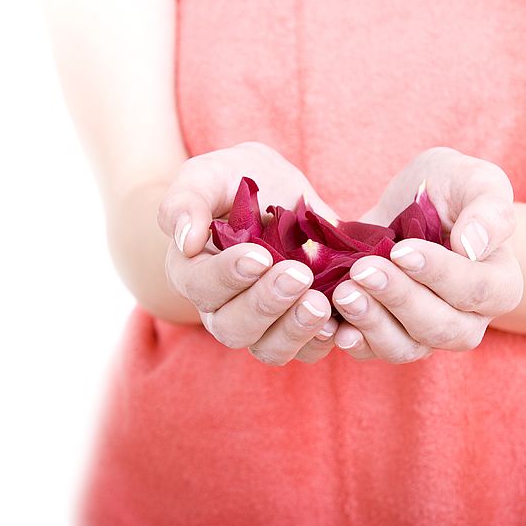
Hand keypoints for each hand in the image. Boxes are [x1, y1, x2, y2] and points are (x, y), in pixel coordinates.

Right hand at [158, 142, 339, 364]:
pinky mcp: (296, 329)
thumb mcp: (211, 174)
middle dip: (266, 304)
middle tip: (299, 275)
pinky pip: (306, 351)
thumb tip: (186, 240)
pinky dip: (322, 341)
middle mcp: (222, 308)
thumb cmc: (238, 180)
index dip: (228, 277)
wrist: (284, 192)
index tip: (260, 255)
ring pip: (269, 349)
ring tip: (321, 303)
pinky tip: (339, 320)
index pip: (201, 287)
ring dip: (294, 330)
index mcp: (193, 272)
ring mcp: (261, 324)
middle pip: (233, 329)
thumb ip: (187, 200)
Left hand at [332, 147, 522, 361]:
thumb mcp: (472, 180)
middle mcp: (468, 320)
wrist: (406, 206)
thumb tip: (474, 245)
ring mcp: (426, 334)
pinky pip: (369, 351)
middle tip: (363, 270)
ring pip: (405, 348)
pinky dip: (347, 337)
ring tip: (343, 292)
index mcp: (500, 284)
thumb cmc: (447, 190)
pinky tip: (328, 318)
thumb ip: (488, 208)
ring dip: (371, 323)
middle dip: (399, 300)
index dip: (439, 274)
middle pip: (440, 328)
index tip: (402, 250)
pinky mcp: (388, 337)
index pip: (478, 291)